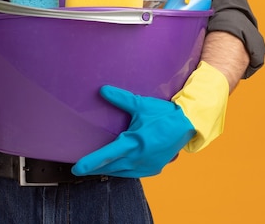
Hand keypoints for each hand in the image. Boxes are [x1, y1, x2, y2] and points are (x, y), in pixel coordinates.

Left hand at [72, 86, 195, 177]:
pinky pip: (133, 173)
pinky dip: (122, 171)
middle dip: (95, 168)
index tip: (77, 168)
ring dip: (108, 170)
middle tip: (80, 169)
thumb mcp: (141, 104)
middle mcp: (139, 158)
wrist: (187, 125)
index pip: (107, 155)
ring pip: (122, 172)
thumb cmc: (164, 114)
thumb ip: (120, 98)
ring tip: (95, 168)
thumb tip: (102, 90)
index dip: (90, 162)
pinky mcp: (154, 168)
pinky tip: (117, 168)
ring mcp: (147, 165)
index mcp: (134, 142)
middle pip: (111, 167)